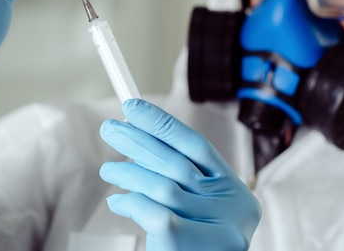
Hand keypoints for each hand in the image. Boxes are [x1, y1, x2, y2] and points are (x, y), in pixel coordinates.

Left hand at [100, 99, 260, 250]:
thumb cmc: (192, 246)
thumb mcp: (196, 209)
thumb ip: (178, 180)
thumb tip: (138, 140)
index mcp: (235, 193)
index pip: (198, 146)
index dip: (163, 124)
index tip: (133, 107)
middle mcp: (232, 210)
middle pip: (178, 163)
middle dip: (139, 141)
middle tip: (110, 129)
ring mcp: (216, 231)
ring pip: (162, 186)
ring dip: (128, 173)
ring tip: (108, 170)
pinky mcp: (190, 247)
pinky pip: (152, 212)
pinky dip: (130, 202)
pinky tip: (118, 202)